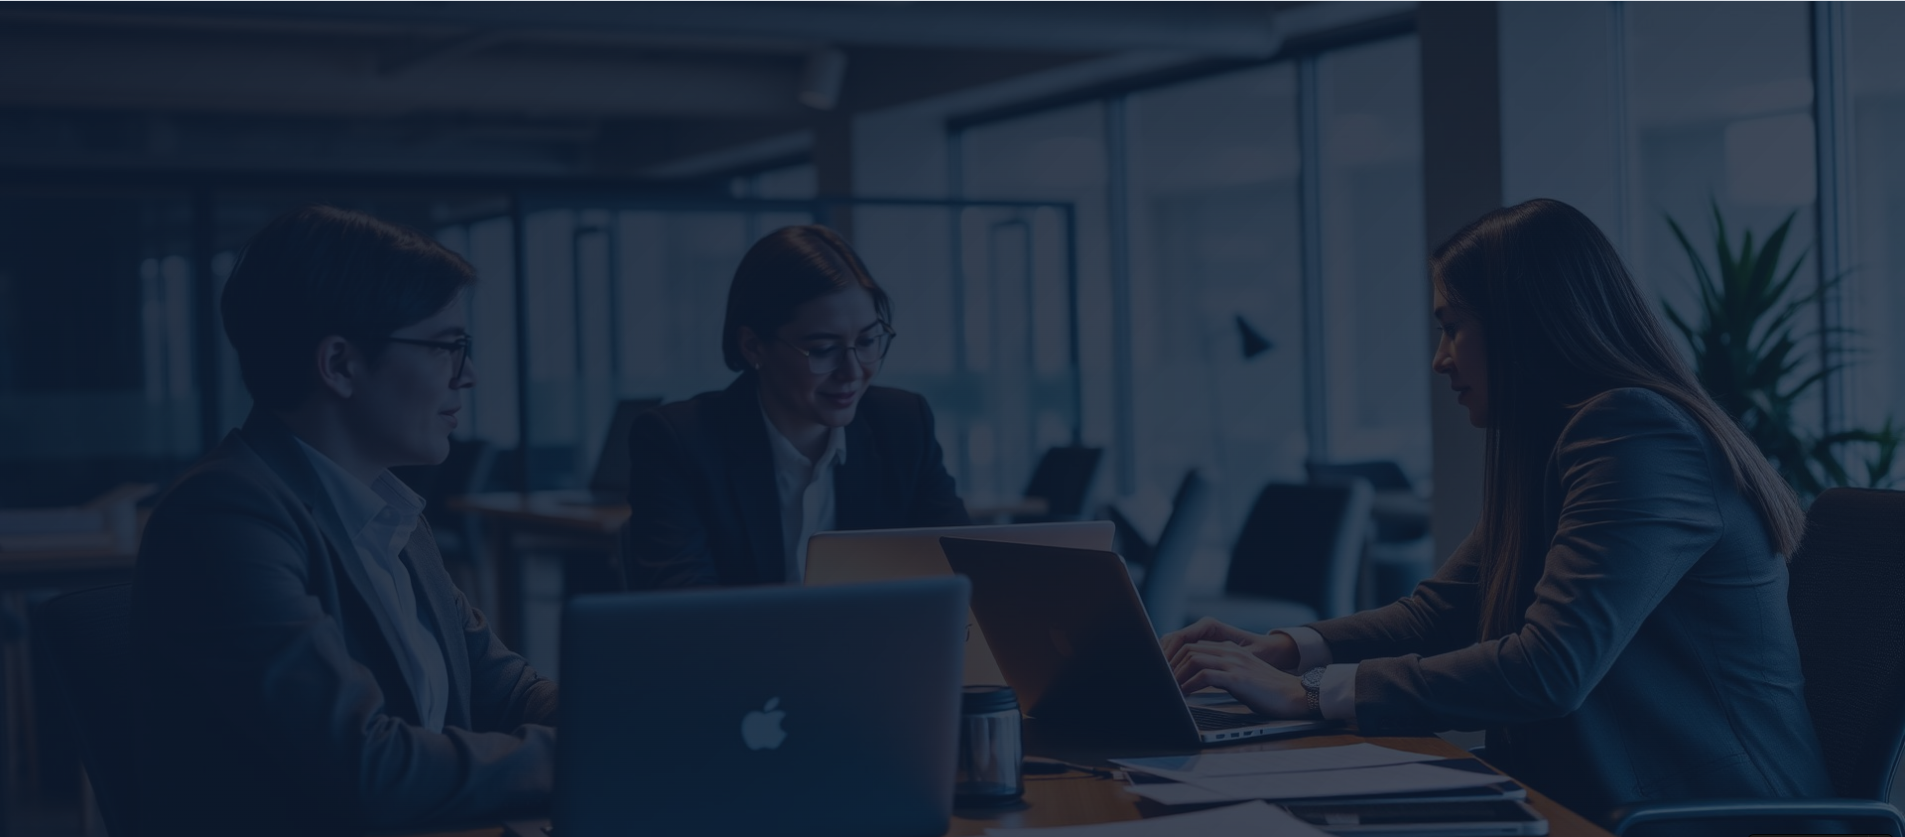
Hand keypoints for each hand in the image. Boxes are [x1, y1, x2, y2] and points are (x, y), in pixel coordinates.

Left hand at [1169, 640, 1310, 717]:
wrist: (1295, 695)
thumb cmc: (1267, 691)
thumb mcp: (1240, 675)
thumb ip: (1220, 672)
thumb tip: (1194, 681)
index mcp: (1230, 649)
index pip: (1192, 644)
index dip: (1173, 656)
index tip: (1162, 670)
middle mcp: (1230, 652)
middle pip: (1188, 648)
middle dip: (1169, 663)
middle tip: (1160, 679)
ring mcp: (1234, 664)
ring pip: (1193, 659)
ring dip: (1176, 674)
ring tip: (1168, 687)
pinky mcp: (1239, 678)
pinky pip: (1206, 676)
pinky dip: (1190, 684)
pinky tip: (1184, 694)